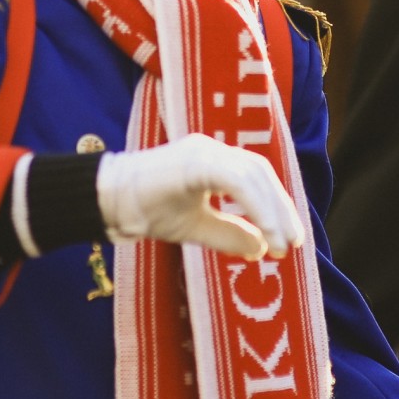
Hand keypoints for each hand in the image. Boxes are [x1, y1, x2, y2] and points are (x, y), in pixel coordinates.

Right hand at [96, 134, 305, 259]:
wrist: (106, 202)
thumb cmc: (145, 211)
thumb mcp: (195, 227)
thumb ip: (228, 234)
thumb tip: (261, 249)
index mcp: (212, 161)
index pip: (256, 178)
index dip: (277, 208)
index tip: (288, 242)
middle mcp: (210, 149)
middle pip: (260, 173)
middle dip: (281, 210)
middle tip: (292, 245)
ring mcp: (202, 151)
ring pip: (253, 174)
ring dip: (272, 212)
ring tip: (281, 245)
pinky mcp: (193, 160)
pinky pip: (236, 180)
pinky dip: (256, 206)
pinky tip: (265, 233)